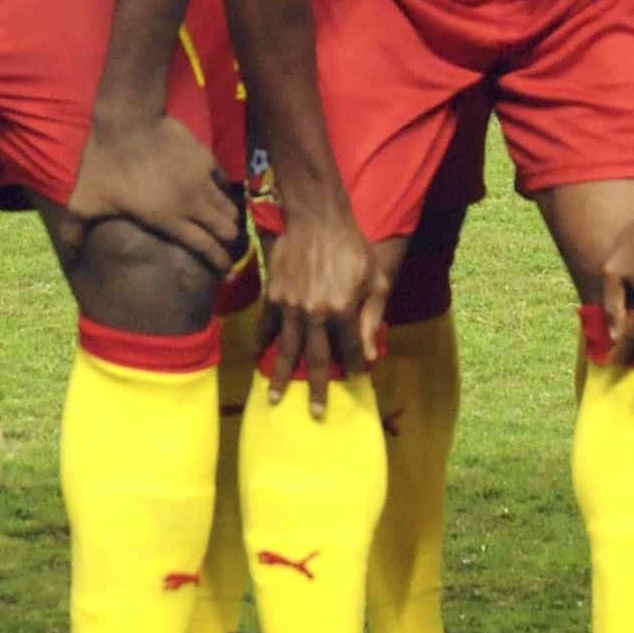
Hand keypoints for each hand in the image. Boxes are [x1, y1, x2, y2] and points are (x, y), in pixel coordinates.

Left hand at [64, 108, 240, 274]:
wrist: (128, 120)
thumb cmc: (107, 163)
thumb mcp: (86, 198)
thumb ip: (77, 225)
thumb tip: (68, 245)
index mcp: (169, 219)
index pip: (207, 248)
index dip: (220, 263)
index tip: (226, 273)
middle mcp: (193, 203)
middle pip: (227, 231)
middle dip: (229, 244)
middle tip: (226, 249)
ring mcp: (202, 179)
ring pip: (229, 208)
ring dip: (229, 220)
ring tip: (226, 226)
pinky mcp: (205, 158)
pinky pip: (224, 182)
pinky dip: (224, 193)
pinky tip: (218, 195)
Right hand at [256, 190, 389, 411]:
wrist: (317, 219)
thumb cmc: (352, 247)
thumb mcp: (374, 280)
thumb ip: (372, 317)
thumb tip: (370, 355)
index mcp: (343, 310)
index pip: (351, 350)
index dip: (355, 366)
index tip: (357, 381)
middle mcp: (315, 314)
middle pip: (317, 359)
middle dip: (318, 388)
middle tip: (316, 414)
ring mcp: (290, 307)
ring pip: (287, 349)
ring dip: (282, 376)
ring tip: (276, 400)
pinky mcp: (274, 296)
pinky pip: (266, 326)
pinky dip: (261, 343)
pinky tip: (258, 358)